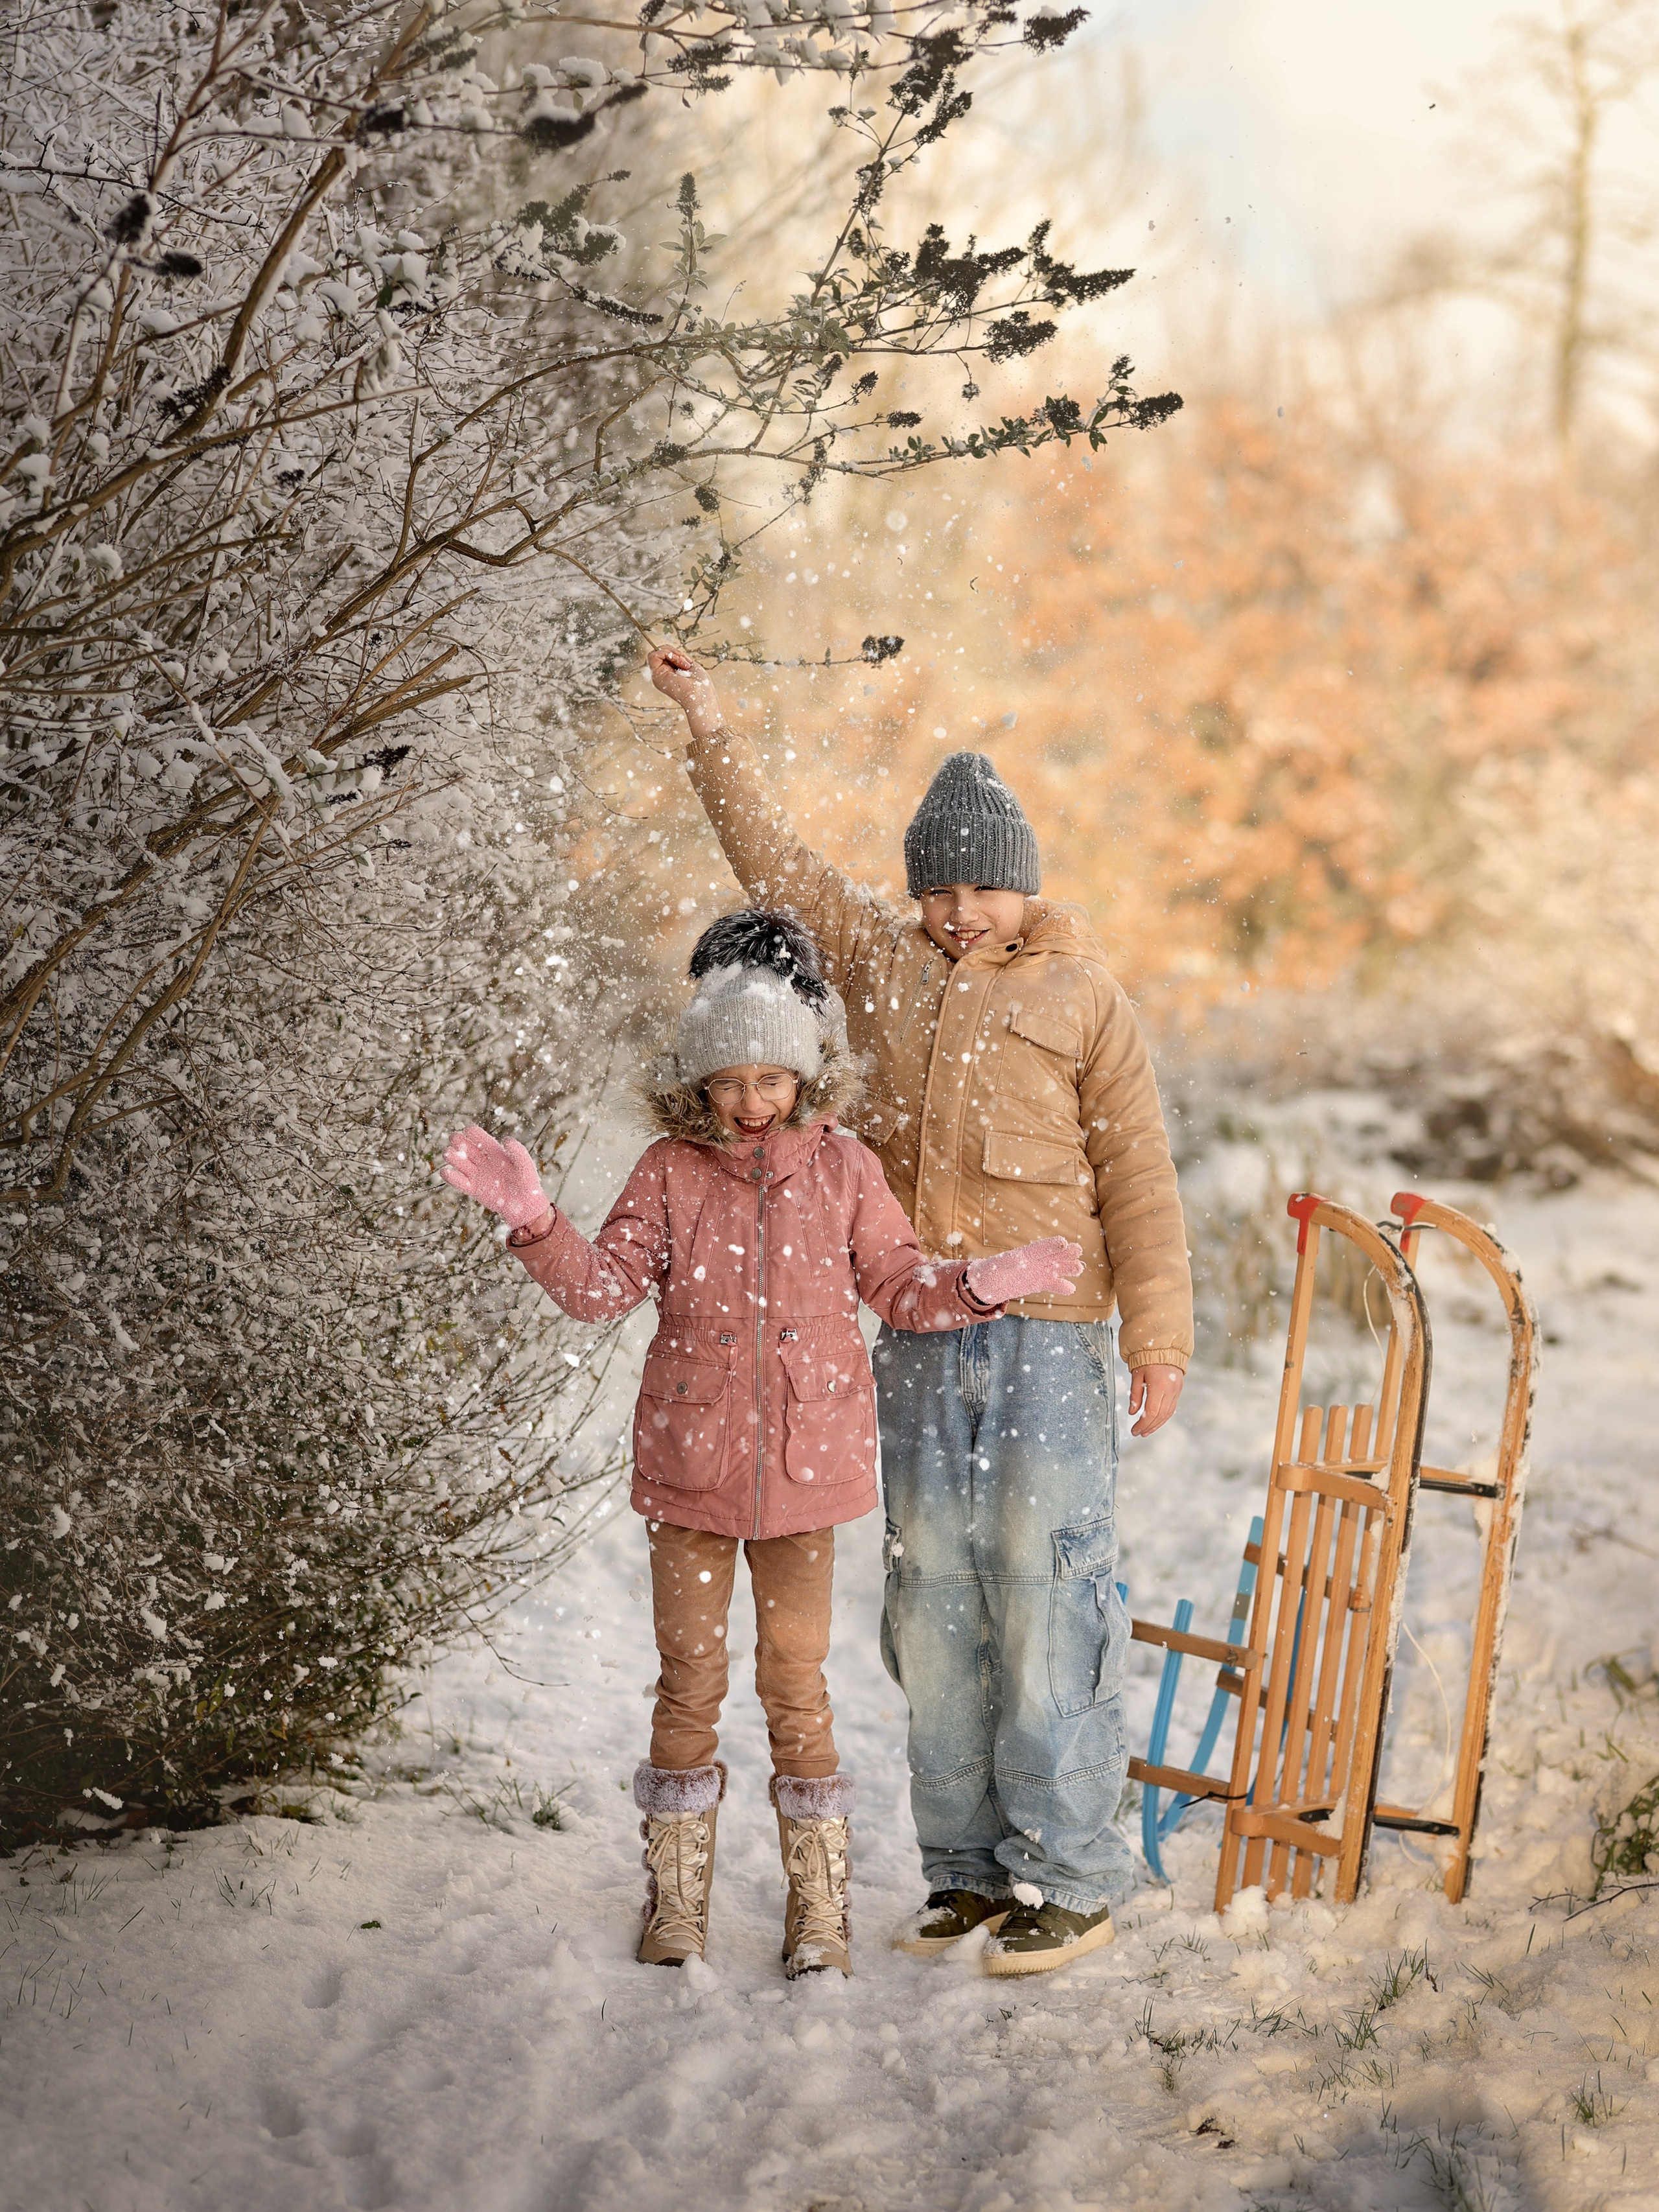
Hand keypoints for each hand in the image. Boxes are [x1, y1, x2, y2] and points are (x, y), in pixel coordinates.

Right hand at [441, 1124, 550, 1231]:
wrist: (524, 1204)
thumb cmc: (527, 1182)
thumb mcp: (525, 1165)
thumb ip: (517, 1152)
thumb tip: (506, 1140)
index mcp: (495, 1152)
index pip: (481, 1139)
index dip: (474, 1133)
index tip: (468, 1130)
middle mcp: (484, 1161)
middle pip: (468, 1148)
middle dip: (459, 1142)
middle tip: (453, 1138)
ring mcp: (478, 1174)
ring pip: (461, 1163)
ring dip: (453, 1157)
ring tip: (447, 1153)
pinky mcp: (474, 1189)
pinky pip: (460, 1182)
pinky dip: (452, 1178)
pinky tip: (445, 1172)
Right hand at [649, 646, 722, 739]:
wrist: (700, 695)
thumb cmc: (700, 684)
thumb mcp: (688, 665)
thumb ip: (678, 659)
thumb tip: (669, 651)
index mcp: (669, 674)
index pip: (665, 656)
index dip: (675, 653)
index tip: (687, 662)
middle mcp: (661, 676)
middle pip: (660, 652)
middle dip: (674, 652)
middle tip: (685, 662)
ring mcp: (658, 676)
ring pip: (656, 652)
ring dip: (672, 653)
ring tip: (683, 664)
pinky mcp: (655, 675)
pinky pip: (653, 655)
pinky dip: (666, 653)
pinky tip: (677, 663)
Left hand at [966, 1237, 1083, 1306]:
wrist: (989, 1283)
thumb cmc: (991, 1269)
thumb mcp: (998, 1265)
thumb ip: (1008, 1261)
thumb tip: (1018, 1258)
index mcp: (1025, 1253)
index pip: (1040, 1248)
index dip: (1051, 1245)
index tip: (1063, 1242)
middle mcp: (1035, 1261)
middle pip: (1053, 1255)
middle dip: (1065, 1252)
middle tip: (1078, 1249)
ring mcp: (1038, 1272)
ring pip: (1056, 1268)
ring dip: (1067, 1268)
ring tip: (1079, 1268)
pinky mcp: (1038, 1283)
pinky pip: (1052, 1284)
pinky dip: (1061, 1286)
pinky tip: (1071, 1288)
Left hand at [1128, 1363, 1183, 1437]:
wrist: (1165, 1347)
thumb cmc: (1147, 1359)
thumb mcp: (1137, 1375)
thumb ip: (1135, 1395)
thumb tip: (1132, 1413)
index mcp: (1158, 1386)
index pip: (1151, 1412)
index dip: (1143, 1424)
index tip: (1134, 1430)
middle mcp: (1170, 1390)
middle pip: (1160, 1416)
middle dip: (1149, 1427)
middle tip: (1139, 1433)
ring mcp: (1177, 1390)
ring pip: (1168, 1414)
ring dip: (1157, 1424)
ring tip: (1146, 1431)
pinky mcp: (1179, 1390)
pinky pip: (1172, 1408)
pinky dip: (1163, 1417)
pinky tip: (1155, 1421)